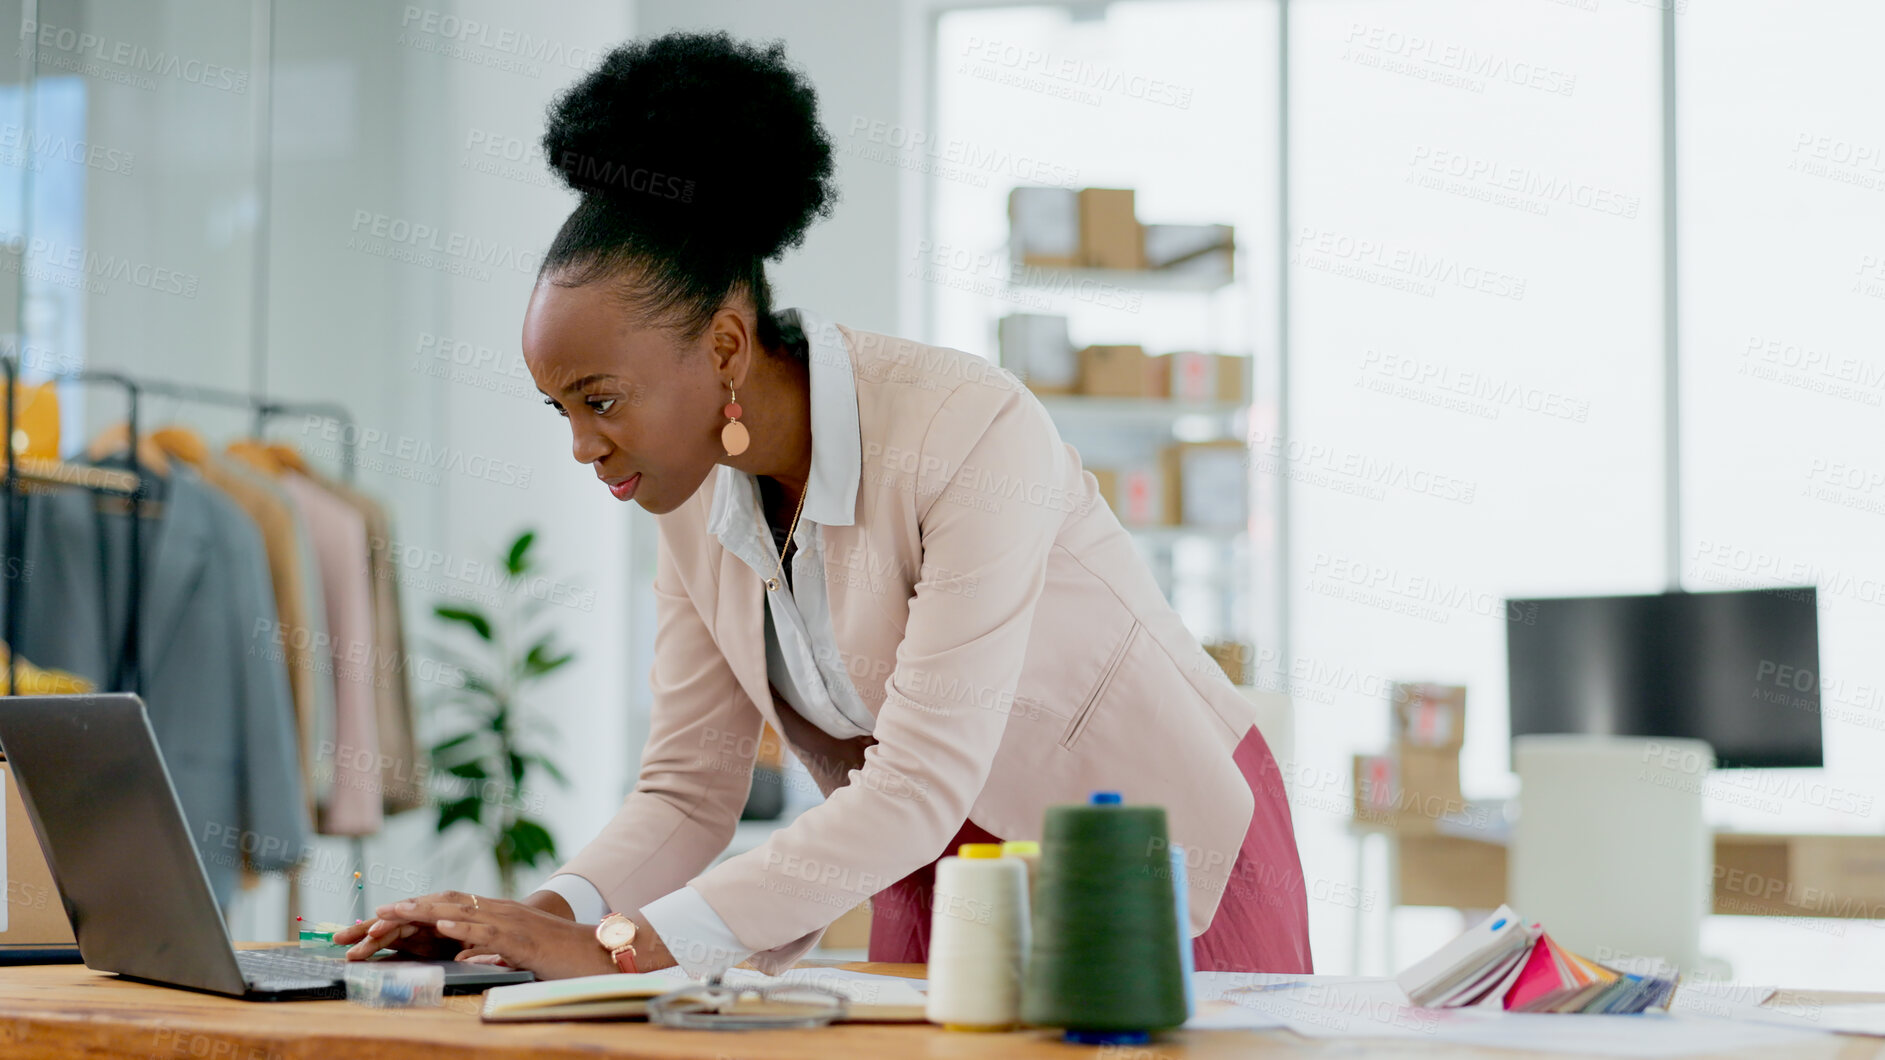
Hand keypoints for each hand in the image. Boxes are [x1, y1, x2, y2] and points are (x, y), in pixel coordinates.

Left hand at [339, 888, 675, 979]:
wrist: (598, 953)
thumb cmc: (558, 958)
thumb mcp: (514, 952)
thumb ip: (488, 949)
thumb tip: (461, 955)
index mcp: (491, 916)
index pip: (441, 909)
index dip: (406, 912)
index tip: (372, 921)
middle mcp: (496, 912)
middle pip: (440, 904)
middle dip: (401, 910)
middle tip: (365, 917)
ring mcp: (509, 922)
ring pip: (458, 912)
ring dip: (420, 912)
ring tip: (388, 914)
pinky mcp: (522, 938)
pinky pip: (488, 930)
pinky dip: (464, 927)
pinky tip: (441, 927)